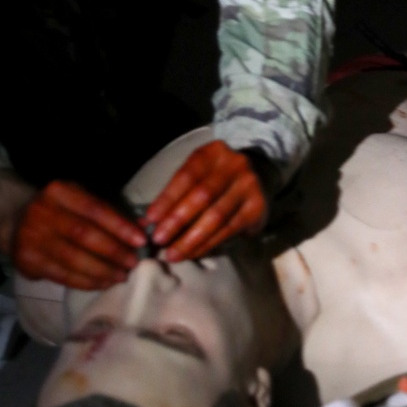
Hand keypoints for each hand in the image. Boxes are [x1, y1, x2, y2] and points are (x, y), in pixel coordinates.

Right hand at [13, 181, 145, 289]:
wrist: (16, 223)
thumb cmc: (61, 212)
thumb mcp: (80, 201)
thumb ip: (109, 213)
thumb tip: (144, 227)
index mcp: (59, 191)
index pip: (94, 209)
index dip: (119, 226)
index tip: (141, 240)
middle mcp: (42, 212)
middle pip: (84, 234)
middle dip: (113, 251)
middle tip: (133, 263)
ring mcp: (31, 237)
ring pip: (73, 258)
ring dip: (102, 271)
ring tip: (121, 276)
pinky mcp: (27, 260)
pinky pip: (62, 275)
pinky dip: (86, 281)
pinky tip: (103, 283)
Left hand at [142, 141, 268, 261]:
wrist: (260, 174)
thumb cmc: (217, 177)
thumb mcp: (197, 175)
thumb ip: (175, 194)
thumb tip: (146, 222)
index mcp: (213, 152)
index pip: (187, 175)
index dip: (167, 198)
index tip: (150, 219)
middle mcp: (234, 165)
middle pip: (202, 195)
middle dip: (177, 220)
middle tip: (159, 240)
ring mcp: (248, 186)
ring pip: (216, 216)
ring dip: (191, 239)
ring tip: (173, 254)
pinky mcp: (257, 208)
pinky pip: (228, 230)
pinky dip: (208, 244)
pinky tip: (193, 253)